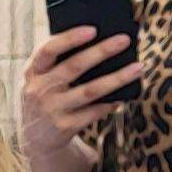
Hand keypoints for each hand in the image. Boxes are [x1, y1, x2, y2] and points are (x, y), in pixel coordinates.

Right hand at [20, 25, 141, 147]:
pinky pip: (93, 112)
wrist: (33, 141)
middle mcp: (40, 90)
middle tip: (124, 40)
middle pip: (74, 67)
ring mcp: (52, 109)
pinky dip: (109, 104)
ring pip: (90, 91)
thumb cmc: (45, 97)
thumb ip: (57, 61)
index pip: (48, 50)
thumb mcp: (40, 79)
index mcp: (33, 72)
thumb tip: (97, 39)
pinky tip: (122, 97)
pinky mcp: (64, 127)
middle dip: (101, 51)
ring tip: (137, 67)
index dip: (69, 39)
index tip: (92, 29)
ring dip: (116, 78)